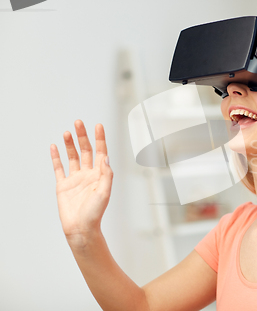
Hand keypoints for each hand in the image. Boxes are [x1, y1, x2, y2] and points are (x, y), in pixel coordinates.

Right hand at [50, 120, 113, 245]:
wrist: (80, 228)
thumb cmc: (95, 213)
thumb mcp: (104, 192)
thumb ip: (106, 174)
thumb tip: (105, 157)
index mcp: (100, 175)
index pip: (100, 152)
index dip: (100, 139)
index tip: (98, 126)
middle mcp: (88, 174)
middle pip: (86, 151)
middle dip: (83, 137)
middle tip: (79, 123)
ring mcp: (75, 179)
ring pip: (73, 157)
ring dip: (70, 144)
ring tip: (68, 132)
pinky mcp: (63, 185)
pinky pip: (59, 168)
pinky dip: (56, 157)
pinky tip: (55, 147)